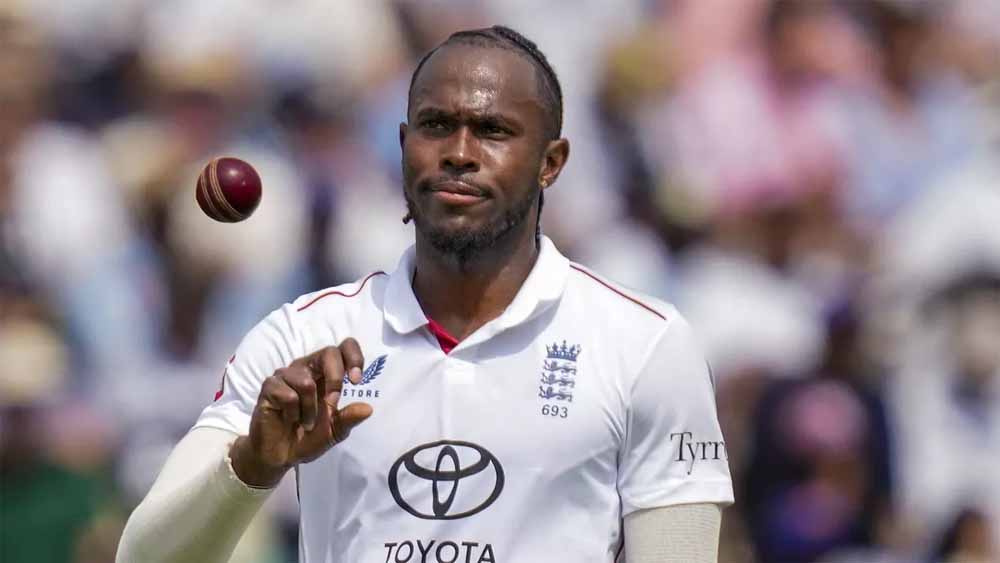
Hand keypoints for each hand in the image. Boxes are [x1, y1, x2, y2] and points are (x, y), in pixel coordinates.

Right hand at [230, 339, 373, 486]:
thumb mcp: (335, 431)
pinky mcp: (270, 387)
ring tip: (305, 421)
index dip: (353, 357)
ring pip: (307, 382)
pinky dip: (293, 413)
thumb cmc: (309, 437)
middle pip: (328, 352)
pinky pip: (288, 395)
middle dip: (335, 378)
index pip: (343, 348)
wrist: (282, 455)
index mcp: (326, 373)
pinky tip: (288, 418)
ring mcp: (286, 375)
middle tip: (332, 402)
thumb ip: (349, 418)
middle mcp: (307, 368)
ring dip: (310, 409)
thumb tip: (368, 409)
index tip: (356, 380)